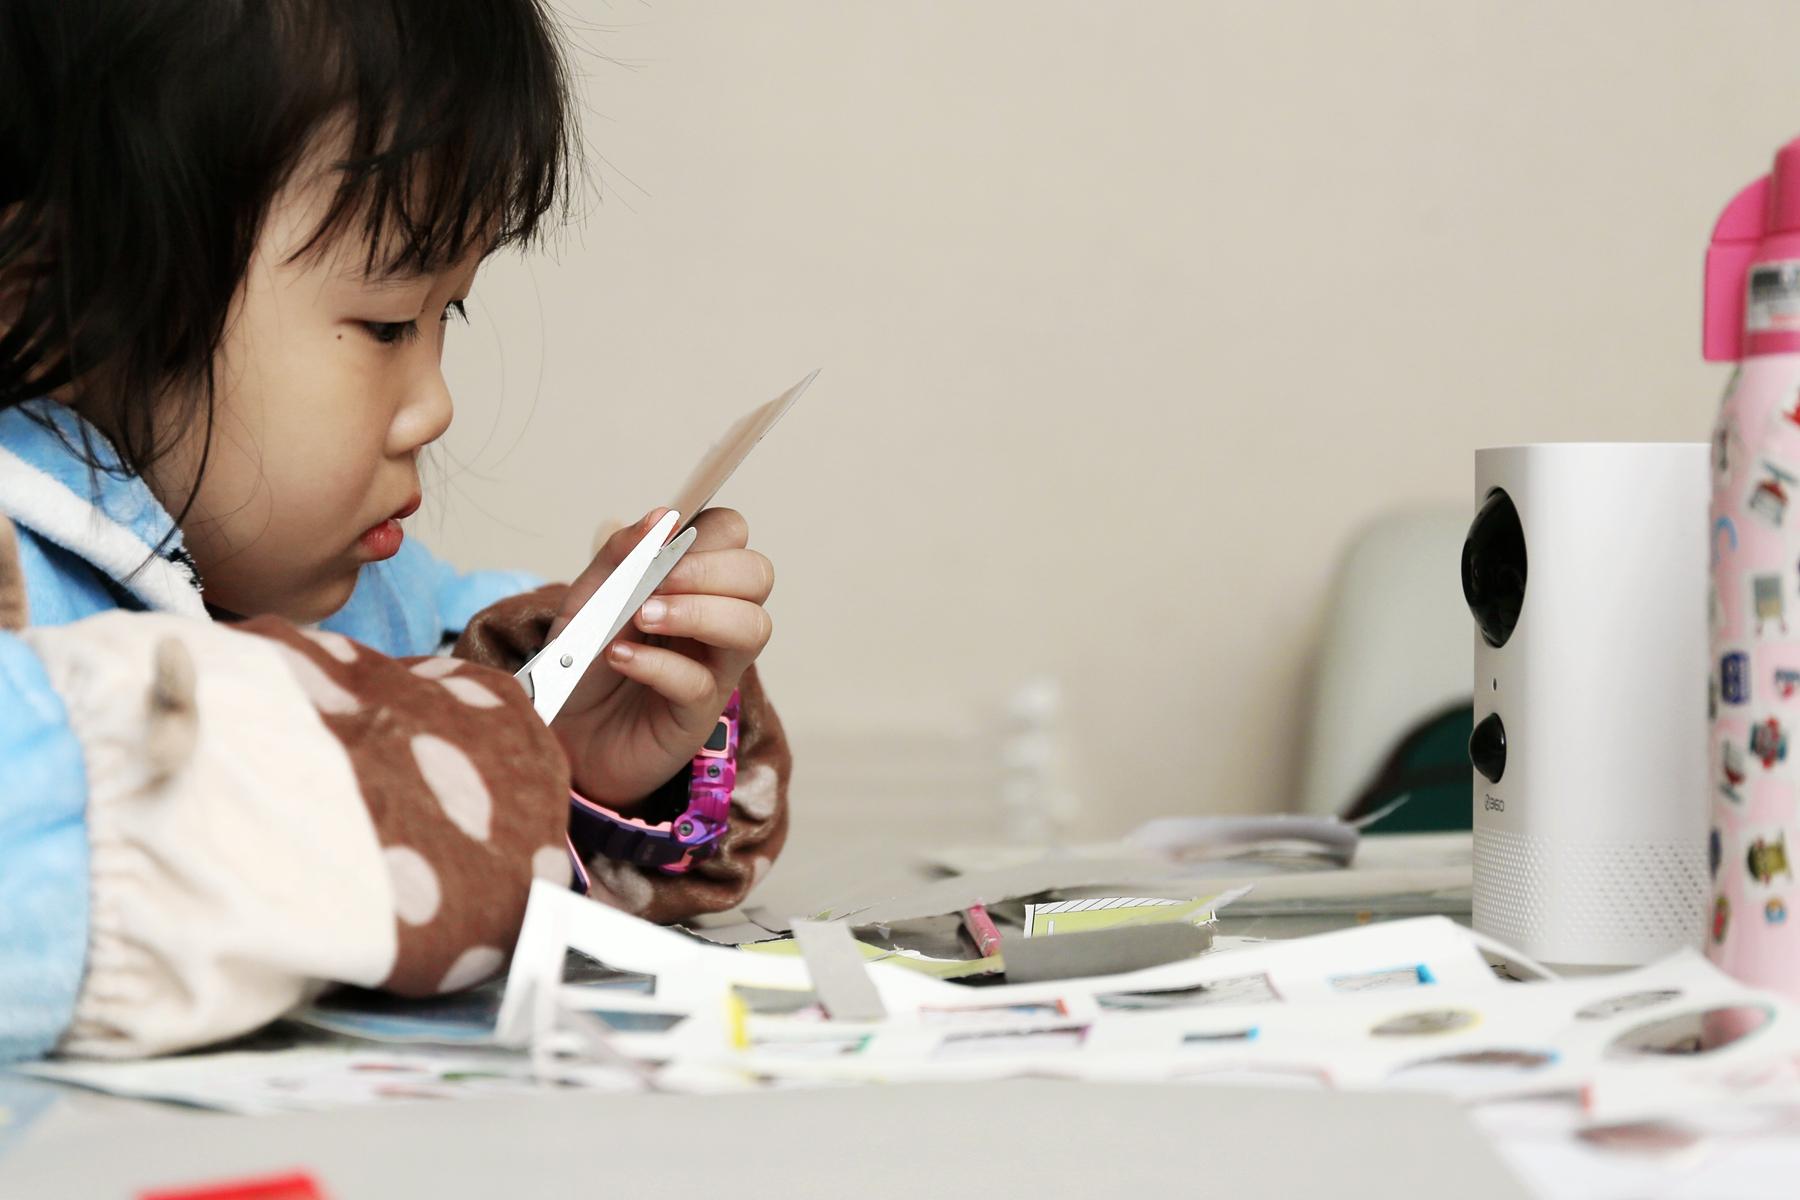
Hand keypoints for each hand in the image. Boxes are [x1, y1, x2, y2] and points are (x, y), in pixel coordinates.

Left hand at [546, 507, 774, 804]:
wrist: (559, 731)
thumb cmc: (581, 662)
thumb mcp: (586, 597)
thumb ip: (621, 555)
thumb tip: (663, 517)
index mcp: (691, 581)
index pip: (731, 534)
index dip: (707, 532)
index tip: (663, 544)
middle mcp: (715, 618)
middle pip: (758, 574)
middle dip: (709, 571)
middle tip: (656, 583)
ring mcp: (714, 666)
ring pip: (753, 627)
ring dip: (697, 613)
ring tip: (642, 618)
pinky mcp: (698, 713)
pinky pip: (701, 682)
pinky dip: (658, 663)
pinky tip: (620, 658)